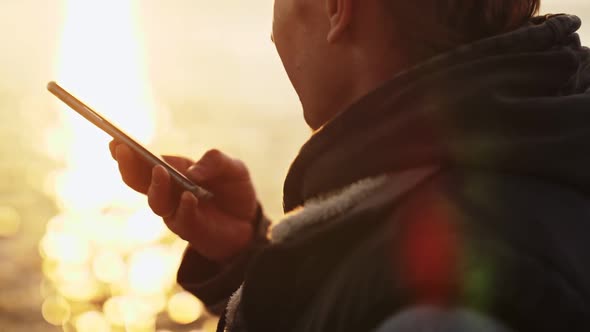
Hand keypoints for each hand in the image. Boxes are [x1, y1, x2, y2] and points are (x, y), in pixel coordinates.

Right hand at [109, 140, 257, 262]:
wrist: (249, 221)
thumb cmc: (234, 190)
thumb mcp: (234, 168)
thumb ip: (216, 161)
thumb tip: (194, 171)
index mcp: (173, 170)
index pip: (144, 161)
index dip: (128, 152)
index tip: (114, 140)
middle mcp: (168, 191)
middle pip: (139, 181)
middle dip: (128, 166)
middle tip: (122, 150)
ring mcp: (176, 212)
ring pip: (156, 202)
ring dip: (156, 186)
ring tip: (160, 171)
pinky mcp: (190, 229)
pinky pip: (181, 219)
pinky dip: (184, 207)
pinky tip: (189, 197)